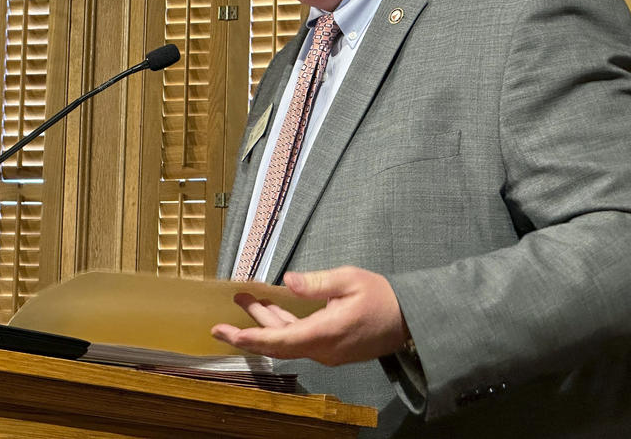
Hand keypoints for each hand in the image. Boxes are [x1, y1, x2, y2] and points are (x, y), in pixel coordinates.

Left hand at [210, 266, 408, 365]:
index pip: (279, 340)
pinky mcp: (331, 348)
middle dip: (248, 331)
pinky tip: (272, 310)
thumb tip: (287, 281)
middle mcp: (322, 348)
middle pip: (278, 343)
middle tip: (220, 323)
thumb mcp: (350, 280)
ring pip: (288, 340)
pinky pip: (300, 340)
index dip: (250, 338)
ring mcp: (327, 351)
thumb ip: (317, 283)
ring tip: (246, 301)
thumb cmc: (382, 297)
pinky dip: (282, 326)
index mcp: (324, 333)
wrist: (410, 320)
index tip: (227, 333)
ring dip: (266, 323)